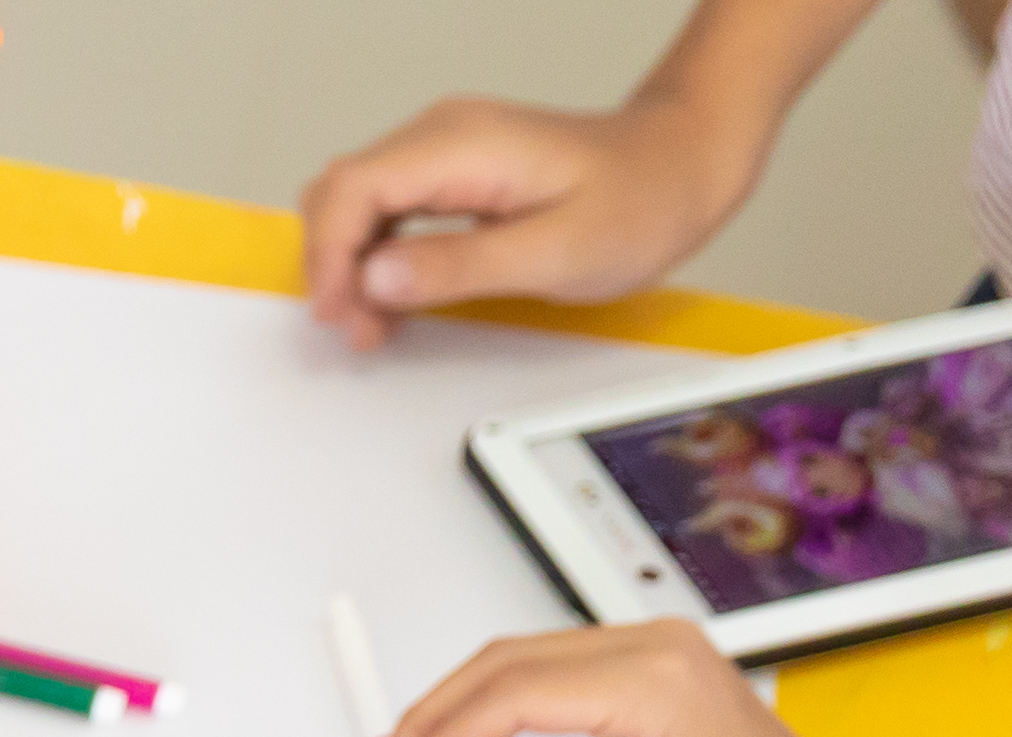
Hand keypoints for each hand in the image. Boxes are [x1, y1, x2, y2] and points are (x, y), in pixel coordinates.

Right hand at [296, 93, 750, 346]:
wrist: (681, 165)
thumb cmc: (639, 202)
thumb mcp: (556, 252)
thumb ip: (458, 267)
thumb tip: (375, 279)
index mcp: (464, 144)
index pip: (352, 189)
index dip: (329, 258)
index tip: (343, 314)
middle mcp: (444, 133)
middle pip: (339, 192)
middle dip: (333, 267)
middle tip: (360, 328)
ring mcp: (445, 148)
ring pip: (353, 202)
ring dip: (350, 266)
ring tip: (376, 322)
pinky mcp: (451, 170)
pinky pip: (385, 209)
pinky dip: (375, 256)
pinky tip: (395, 296)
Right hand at [370, 618, 875, 736]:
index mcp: (654, 684)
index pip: (510, 695)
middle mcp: (653, 648)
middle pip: (503, 665)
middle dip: (432, 725)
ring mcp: (652, 651)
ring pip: (518, 661)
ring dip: (456, 712)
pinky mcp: (648, 668)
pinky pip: (546, 670)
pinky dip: (493, 706)